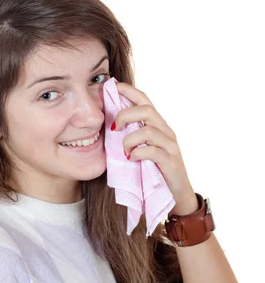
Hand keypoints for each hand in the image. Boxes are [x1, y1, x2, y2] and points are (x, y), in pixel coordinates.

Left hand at [111, 81, 198, 214]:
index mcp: (158, 126)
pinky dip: (138, 153)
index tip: (112, 86)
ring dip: (129, 139)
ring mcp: (170, 146)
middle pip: (147, 110)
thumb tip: (107, 128)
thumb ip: (130, 137)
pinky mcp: (171, 162)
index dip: (129, 90)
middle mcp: (166, 132)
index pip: (145, 100)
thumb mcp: (141, 150)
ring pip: (149, 130)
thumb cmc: (154, 172)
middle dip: (125, 114)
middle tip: (113, 127)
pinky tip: (131, 159)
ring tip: (124, 151)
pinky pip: (153, 151)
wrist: (176, 196)